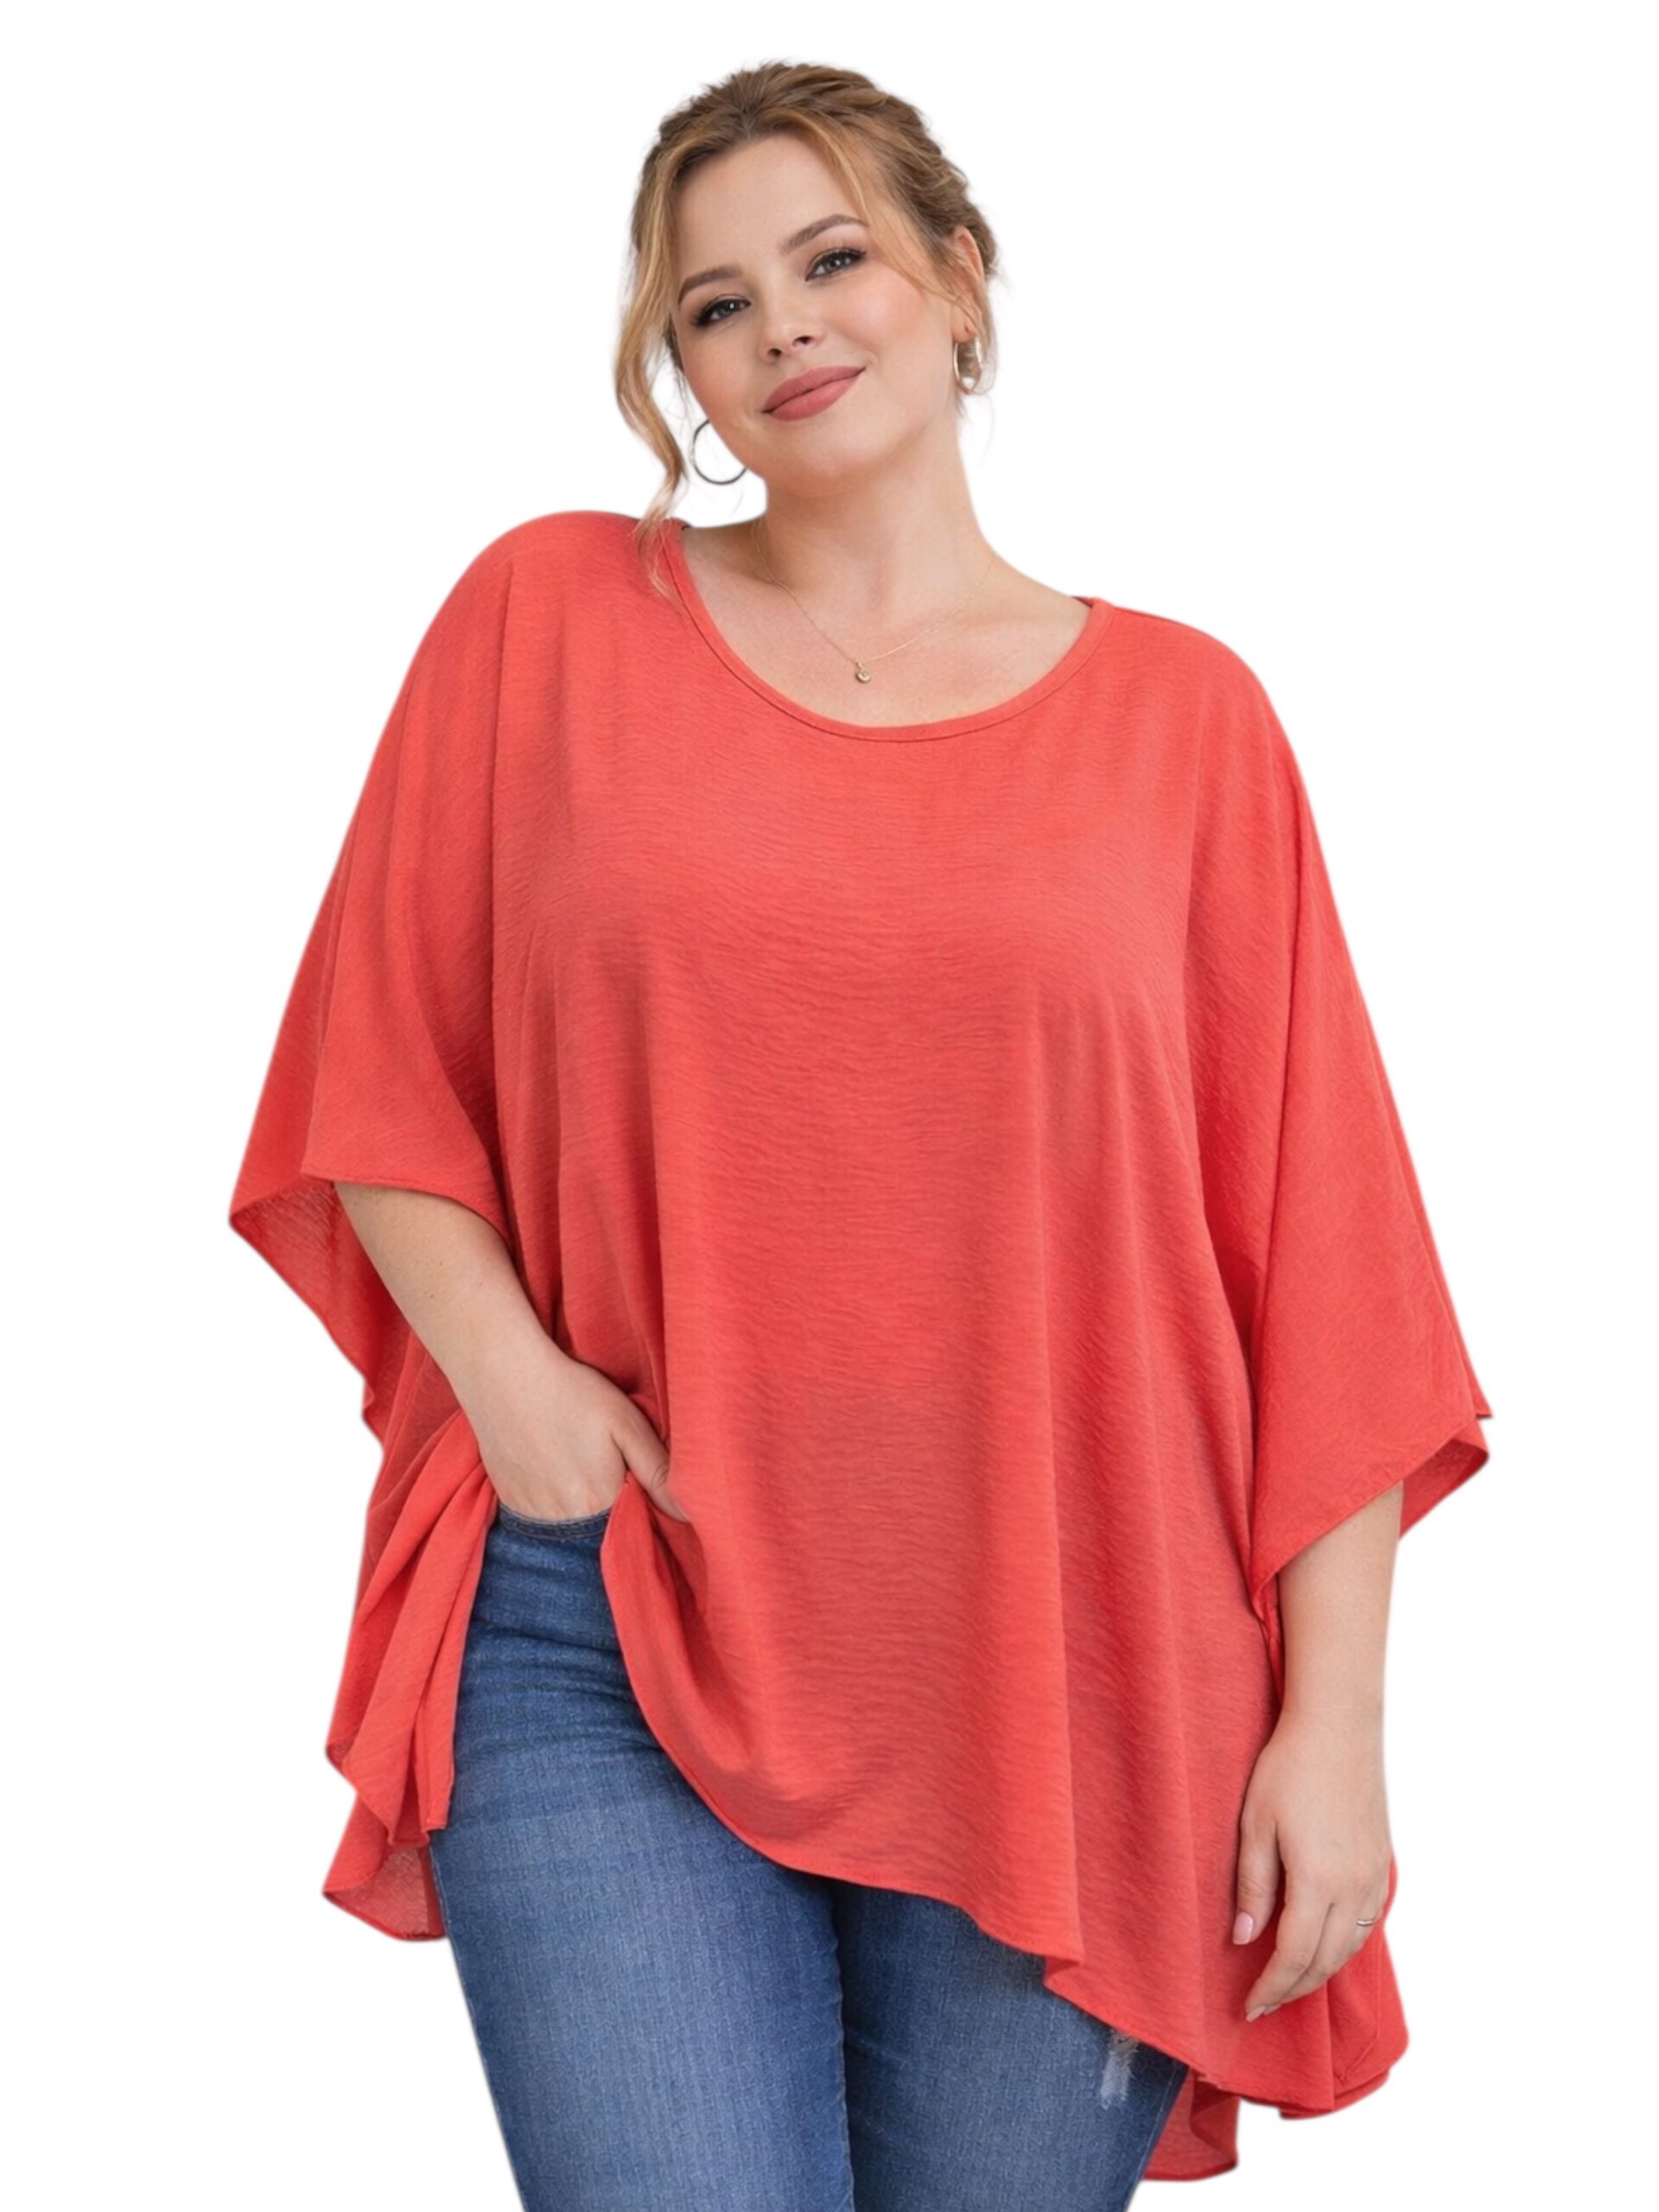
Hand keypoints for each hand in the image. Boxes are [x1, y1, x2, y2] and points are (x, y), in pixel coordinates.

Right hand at [473, 1350, 689, 1523]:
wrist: (503, 1374)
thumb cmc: (571, 1392)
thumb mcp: (626, 1423)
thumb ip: (658, 1471)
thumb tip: (690, 1514)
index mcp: (601, 1502)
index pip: (633, 1527)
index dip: (641, 1506)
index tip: (637, 1478)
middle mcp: (565, 1520)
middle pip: (600, 1530)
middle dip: (611, 1508)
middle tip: (603, 1463)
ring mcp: (531, 1513)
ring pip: (568, 1527)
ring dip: (579, 1508)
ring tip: (577, 1462)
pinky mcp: (509, 1501)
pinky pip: (539, 1517)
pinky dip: (551, 1502)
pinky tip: (553, 1467)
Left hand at [1232, 1704, 1391, 2021]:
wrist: (1338, 1727)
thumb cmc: (1288, 1770)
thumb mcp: (1255, 1825)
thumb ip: (1252, 1887)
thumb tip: (1243, 1939)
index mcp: (1318, 1882)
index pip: (1293, 1957)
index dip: (1270, 1988)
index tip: (1248, 2007)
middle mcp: (1353, 1889)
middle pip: (1325, 1962)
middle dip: (1293, 1989)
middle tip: (1264, 2002)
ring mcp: (1373, 1877)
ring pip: (1349, 1947)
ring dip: (1319, 1972)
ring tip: (1289, 1981)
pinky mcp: (1382, 1864)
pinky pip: (1366, 1923)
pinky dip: (1342, 1946)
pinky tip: (1323, 1944)